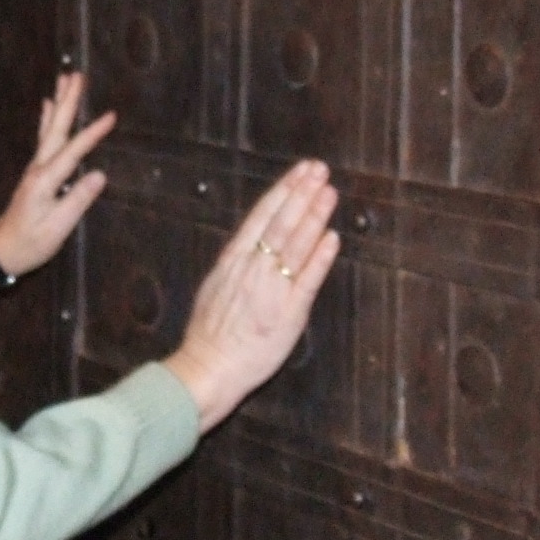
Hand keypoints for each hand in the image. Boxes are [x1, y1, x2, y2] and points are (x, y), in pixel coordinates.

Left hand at [0, 72, 116, 288]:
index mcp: (46, 181)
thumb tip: (99, 175)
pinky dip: (47, 118)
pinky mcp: (36, 173)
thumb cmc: (30, 243)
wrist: (1, 251)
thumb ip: (77, 200)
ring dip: (58, 103)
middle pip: (57, 129)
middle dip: (68, 101)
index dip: (93, 133)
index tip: (111, 115)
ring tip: (64, 79)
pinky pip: (44, 138)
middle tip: (77, 75)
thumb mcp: (57, 228)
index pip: (73, 151)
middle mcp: (38, 169)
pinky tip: (47, 105)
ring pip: (49, 129)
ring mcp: (35, 169)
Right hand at [161, 160, 340, 432]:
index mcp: (233, 262)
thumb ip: (235, 266)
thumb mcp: (215, 289)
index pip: (261, 218)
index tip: (300, 173)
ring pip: (294, 245)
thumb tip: (248, 244)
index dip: (283, 192)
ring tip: (329, 192)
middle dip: (301, 194)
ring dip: (313, 216)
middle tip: (319, 169)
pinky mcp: (287, 314)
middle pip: (280, 224)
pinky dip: (319, 258)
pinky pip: (306, 281)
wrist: (207, 369)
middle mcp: (252, 270)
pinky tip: (332, 238)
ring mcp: (270, 290)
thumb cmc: (210, 336)